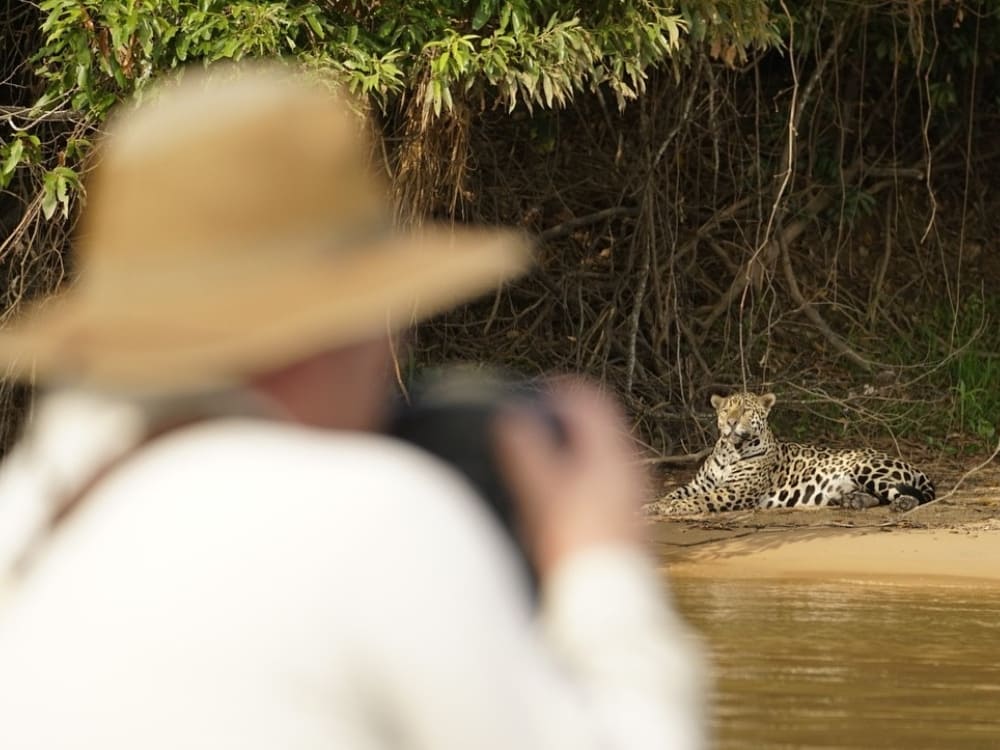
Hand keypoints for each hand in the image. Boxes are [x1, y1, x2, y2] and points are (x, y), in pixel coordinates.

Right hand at [493, 380, 647, 579]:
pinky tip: (561, 502)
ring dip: (574, 451)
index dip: (560, 389)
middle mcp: (630, 471)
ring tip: (541, 463)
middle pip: (599, 427)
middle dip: (565, 421)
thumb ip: (525, 450)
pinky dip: (584, 478)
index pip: (590, 399)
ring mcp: (634, 499)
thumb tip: (509, 415)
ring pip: (603, 457)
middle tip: (534, 425)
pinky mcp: (631, 524)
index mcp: (611, 454)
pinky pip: (608, 485)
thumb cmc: (578, 546)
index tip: (536, 393)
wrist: (610, 606)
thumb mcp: (541, 493)